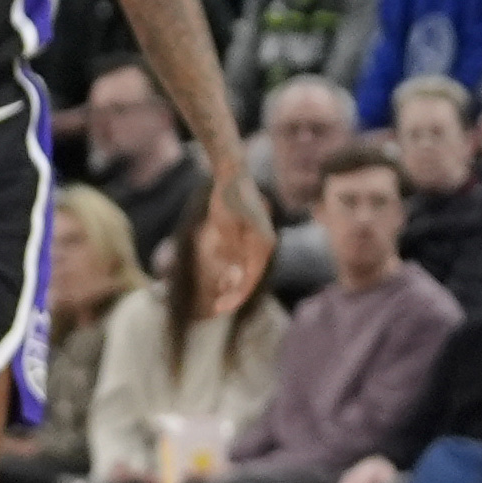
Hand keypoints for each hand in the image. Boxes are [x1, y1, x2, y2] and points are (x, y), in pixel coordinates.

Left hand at [196, 182, 275, 306]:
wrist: (232, 174)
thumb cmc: (227, 199)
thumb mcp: (224, 226)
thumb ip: (230, 250)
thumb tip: (233, 275)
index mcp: (263, 244)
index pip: (250, 279)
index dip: (235, 296)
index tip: (219, 308)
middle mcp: (265, 244)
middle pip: (251, 277)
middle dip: (234, 293)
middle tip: (216, 307)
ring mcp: (260, 240)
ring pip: (248, 270)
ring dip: (234, 283)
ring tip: (218, 294)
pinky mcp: (252, 236)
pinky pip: (245, 260)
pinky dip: (234, 269)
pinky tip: (222, 276)